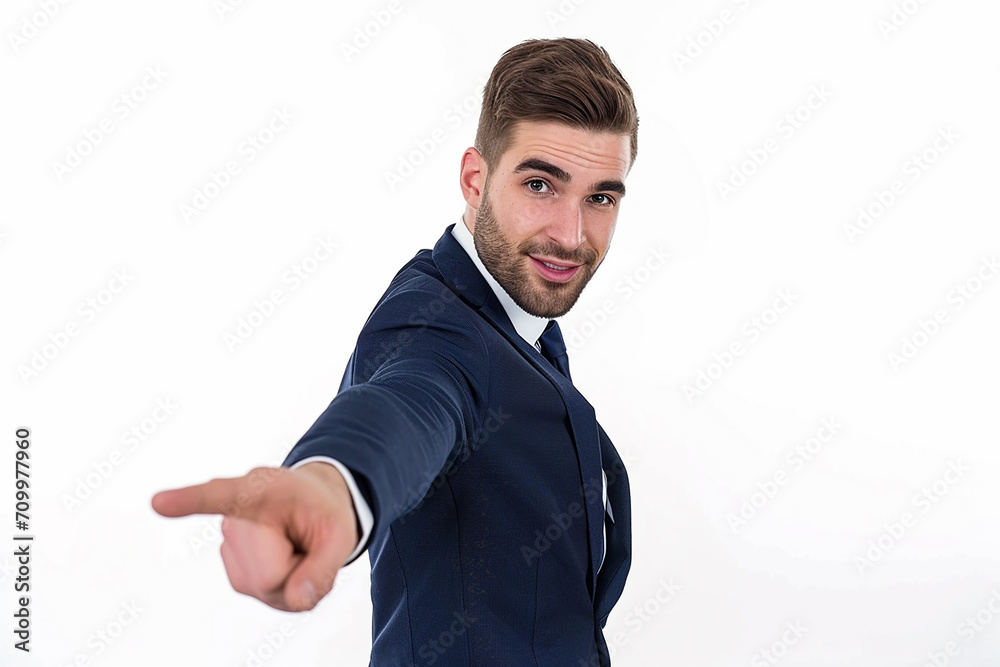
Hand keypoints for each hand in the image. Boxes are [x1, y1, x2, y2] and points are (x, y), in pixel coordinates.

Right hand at [151, 463, 359, 610]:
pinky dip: (284, 585)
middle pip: (268, 576)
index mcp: (260, 490)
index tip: (158, 502)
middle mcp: (235, 516)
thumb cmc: (326, 511)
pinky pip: (264, 593)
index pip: (221, 497)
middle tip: (307, 543)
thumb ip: (324, 567)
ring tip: (296, 547)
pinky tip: (286, 558)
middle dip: (298, 571)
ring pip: (265, 588)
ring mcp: (229, 543)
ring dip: (291, 578)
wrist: (315, 503)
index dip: (189, 501)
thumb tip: (296, 600)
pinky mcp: (232, 566)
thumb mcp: (342, 533)